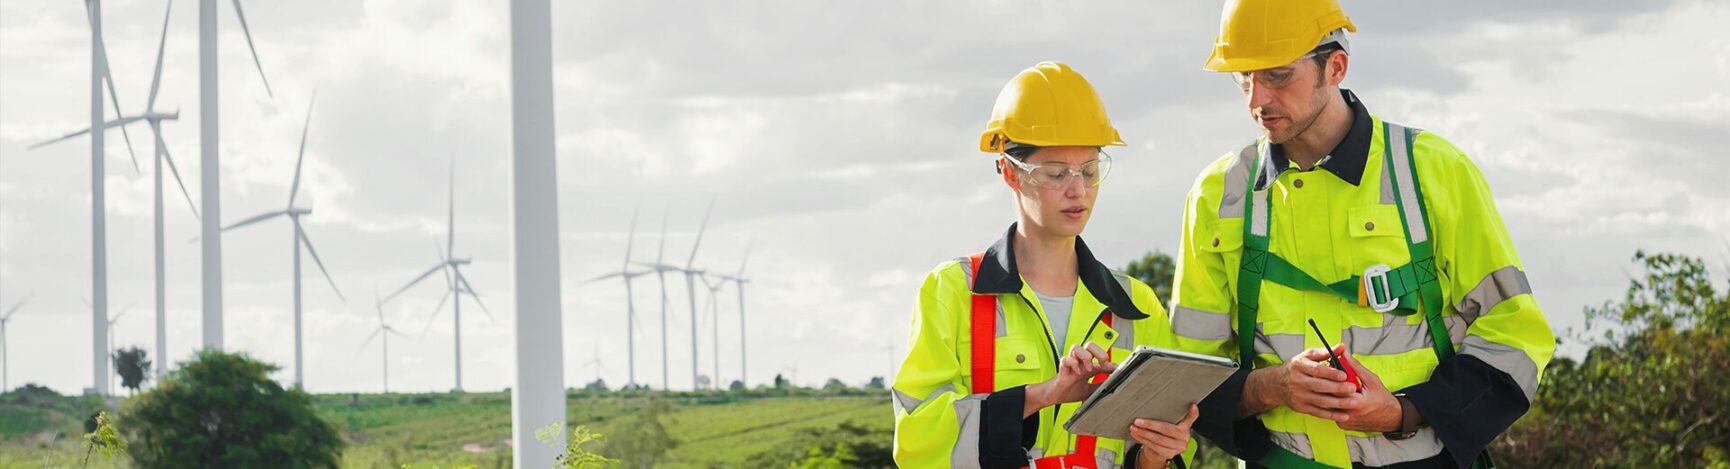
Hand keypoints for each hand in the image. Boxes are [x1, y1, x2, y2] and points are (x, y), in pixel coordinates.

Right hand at [1025, 343, 1117, 417]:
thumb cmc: (1069, 391)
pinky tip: (1077, 372)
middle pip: (1090, 345)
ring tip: (1088, 368)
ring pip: (1077, 347)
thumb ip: (1101, 385)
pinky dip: (1073, 364)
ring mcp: (1071, 364)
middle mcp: (1080, 362)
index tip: (1117, 369)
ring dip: (1085, 356)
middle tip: (1102, 363)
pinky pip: (1066, 359)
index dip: (1110, 362)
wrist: (1054, 397)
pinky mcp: (1062, 369)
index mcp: (1087, 366)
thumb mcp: (1090, 390)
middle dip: (1099, 352)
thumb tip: (1114, 382)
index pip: (1101, 357)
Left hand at [1131, 403, 1197, 466]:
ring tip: (1134, 428)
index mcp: (1186, 427)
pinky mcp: (1170, 454)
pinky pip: (1154, 446)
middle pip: (1167, 429)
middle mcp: (1185, 438)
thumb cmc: (1165, 435)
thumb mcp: (1171, 424)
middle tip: (1138, 421)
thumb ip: (1174, 415)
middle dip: (1150, 425)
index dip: (1192, 413)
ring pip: (1158, 439)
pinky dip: (1143, 440)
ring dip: (1143, 433)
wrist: (1160, 452)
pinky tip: (1136, 435)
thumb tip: (1177, 404)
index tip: (1192, 406)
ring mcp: (1178, 447)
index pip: (1191, 418)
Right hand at [1242, 346, 1357, 419]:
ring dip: (1338, 403)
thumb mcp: (1307, 356)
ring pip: (1320, 401)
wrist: (1276, 384)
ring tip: (1353, 403)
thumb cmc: (1295, 368)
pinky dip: (1332, 415)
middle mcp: (1297, 382)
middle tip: (1352, 389)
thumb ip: (1325, 352)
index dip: (1331, 373)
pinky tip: (1344, 416)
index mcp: (1299, 367)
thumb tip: (1341, 347)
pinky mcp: (1301, 407)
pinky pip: (1318, 412)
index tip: (1344, 375)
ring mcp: (1299, 396)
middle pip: (1319, 386)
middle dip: (1337, 388)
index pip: (1316, 370)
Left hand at [1332, 346, 1403, 431]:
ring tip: (1335, 387)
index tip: (1330, 369)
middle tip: (1330, 377)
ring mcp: (1344, 422)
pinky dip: (1333, 404)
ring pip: (1328, 405)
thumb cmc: (1383, 399)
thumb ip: (1355, 367)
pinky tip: (1338, 398)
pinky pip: (1332, 412)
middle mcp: (1348, 414)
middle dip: (1328, 384)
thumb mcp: (1371, 380)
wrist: (1391, 418)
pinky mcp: (1342, 425)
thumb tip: (1343, 354)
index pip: (1334, 387)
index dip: (1330, 376)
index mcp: (1356, 402)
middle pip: (1328, 396)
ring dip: (1329, 395)